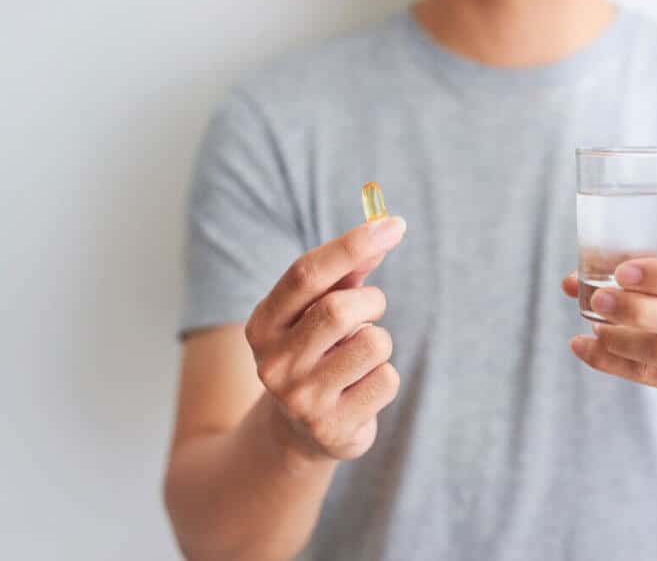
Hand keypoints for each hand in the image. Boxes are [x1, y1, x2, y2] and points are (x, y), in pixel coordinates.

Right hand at [245, 217, 406, 461]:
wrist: (298, 433)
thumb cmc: (316, 352)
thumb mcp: (318, 310)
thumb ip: (347, 272)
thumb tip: (385, 229)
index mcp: (263, 324)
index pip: (306, 273)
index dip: (352, 244)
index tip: (393, 224)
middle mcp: (273, 363)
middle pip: (340, 309)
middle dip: (371, 302)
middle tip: (370, 311)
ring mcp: (301, 400)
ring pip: (374, 344)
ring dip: (380, 341)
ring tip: (360, 356)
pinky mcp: (333, 428)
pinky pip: (387, 380)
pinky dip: (385, 377)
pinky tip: (362, 389)